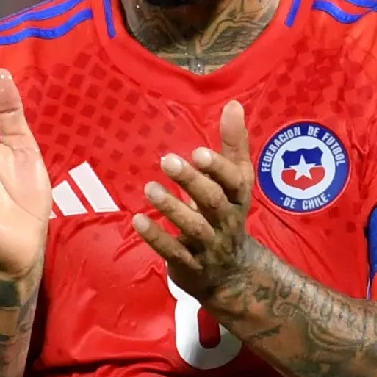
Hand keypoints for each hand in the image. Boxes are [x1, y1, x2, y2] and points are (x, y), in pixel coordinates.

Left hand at [132, 100, 262, 309]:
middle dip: (192, 181)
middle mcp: (226, 221)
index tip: (198, 152)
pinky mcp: (190, 265)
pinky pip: (174, 252)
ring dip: (172, 207)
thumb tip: (234, 103)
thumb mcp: (236, 181)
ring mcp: (209, 245)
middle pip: (213, 201)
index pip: (234, 181)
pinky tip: (138, 221)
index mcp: (237, 197)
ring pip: (194, 226)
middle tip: (167, 161)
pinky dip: (156, 237)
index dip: (217, 168)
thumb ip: (233, 144)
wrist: (233, 273)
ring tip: (150, 188)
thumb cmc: (228, 213)